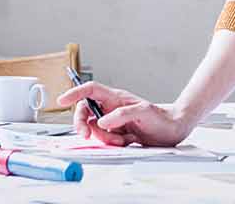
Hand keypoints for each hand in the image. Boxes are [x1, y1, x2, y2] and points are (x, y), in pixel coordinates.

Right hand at [56, 81, 191, 146]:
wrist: (173, 130)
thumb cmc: (161, 118)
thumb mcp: (143, 113)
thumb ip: (121, 115)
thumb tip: (101, 121)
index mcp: (115, 98)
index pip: (90, 91)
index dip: (74, 93)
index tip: (61, 101)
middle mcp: (111, 107)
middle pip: (86, 112)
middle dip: (83, 125)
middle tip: (86, 135)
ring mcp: (113, 121)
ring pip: (94, 129)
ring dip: (104, 138)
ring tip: (123, 139)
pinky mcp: (116, 133)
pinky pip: (104, 139)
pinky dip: (111, 144)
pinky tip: (125, 142)